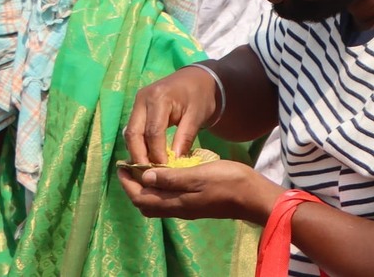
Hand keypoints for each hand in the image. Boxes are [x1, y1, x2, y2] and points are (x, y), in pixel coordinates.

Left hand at [118, 158, 279, 224]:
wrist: (252, 196)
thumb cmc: (228, 181)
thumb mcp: (199, 174)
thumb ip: (171, 177)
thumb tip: (145, 177)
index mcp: (175, 202)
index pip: (140, 196)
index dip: (127, 182)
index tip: (121, 164)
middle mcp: (177, 208)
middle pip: (144, 202)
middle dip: (133, 186)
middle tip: (130, 166)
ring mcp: (186, 207)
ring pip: (156, 202)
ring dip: (146, 188)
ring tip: (146, 169)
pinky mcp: (195, 204)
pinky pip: (168, 199)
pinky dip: (160, 188)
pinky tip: (168, 173)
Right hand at [125, 65, 220, 168]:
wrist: (198, 78)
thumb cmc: (200, 96)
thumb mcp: (197, 115)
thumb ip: (185, 137)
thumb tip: (174, 164)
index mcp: (160, 97)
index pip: (153, 132)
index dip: (156, 153)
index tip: (164, 170)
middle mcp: (143, 98)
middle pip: (134, 134)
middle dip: (140, 156)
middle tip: (149, 174)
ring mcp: (137, 102)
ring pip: (130, 133)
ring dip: (137, 152)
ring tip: (147, 169)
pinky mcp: (137, 107)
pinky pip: (133, 129)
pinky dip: (138, 144)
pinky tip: (146, 157)